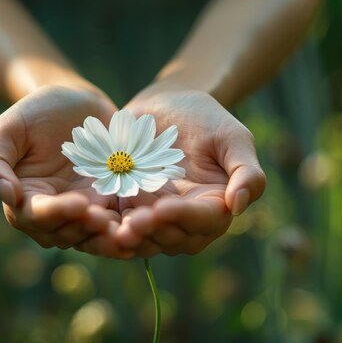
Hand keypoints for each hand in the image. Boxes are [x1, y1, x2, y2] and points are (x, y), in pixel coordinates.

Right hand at [0, 85, 127, 252]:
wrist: (76, 103)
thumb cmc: (35, 113)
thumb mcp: (8, 129)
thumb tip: (7, 195)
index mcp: (23, 200)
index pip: (35, 216)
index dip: (55, 214)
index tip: (77, 203)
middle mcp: (52, 214)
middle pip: (66, 232)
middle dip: (86, 229)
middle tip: (107, 221)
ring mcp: (82, 213)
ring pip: (93, 236)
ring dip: (109, 238)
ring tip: (127, 232)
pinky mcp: (109, 206)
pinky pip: (118, 224)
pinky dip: (129, 229)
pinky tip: (145, 226)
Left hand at [109, 89, 265, 257]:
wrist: (167, 105)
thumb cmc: (206, 119)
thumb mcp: (234, 137)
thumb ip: (247, 171)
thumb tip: (238, 206)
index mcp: (215, 207)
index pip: (203, 221)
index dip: (183, 217)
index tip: (163, 209)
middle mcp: (186, 220)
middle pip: (172, 237)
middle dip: (152, 231)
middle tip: (131, 223)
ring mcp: (155, 218)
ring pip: (144, 237)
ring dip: (129, 235)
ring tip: (112, 226)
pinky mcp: (129, 209)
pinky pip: (119, 224)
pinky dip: (109, 225)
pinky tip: (94, 217)